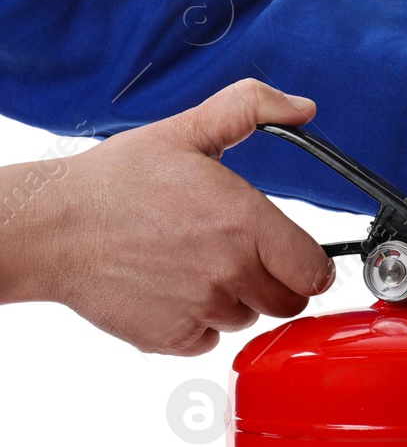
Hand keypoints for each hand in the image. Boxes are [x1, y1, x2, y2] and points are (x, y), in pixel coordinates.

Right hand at [0, 79, 334, 354]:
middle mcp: (229, 271)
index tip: (292, 256)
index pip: (315, 272)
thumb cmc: (115, 182)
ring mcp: (200, 309)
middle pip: (288, 302)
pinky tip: (170, 289)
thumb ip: (250, 109)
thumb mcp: (186, 131)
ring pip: (246, 318)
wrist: (51, 227)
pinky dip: (196, 323)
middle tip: (237, 256)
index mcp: (245, 223)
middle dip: (274, 282)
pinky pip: (208, 340)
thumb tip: (301, 106)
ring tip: (192, 265)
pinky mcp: (170, 338)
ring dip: (233, 300)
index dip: (308, 265)